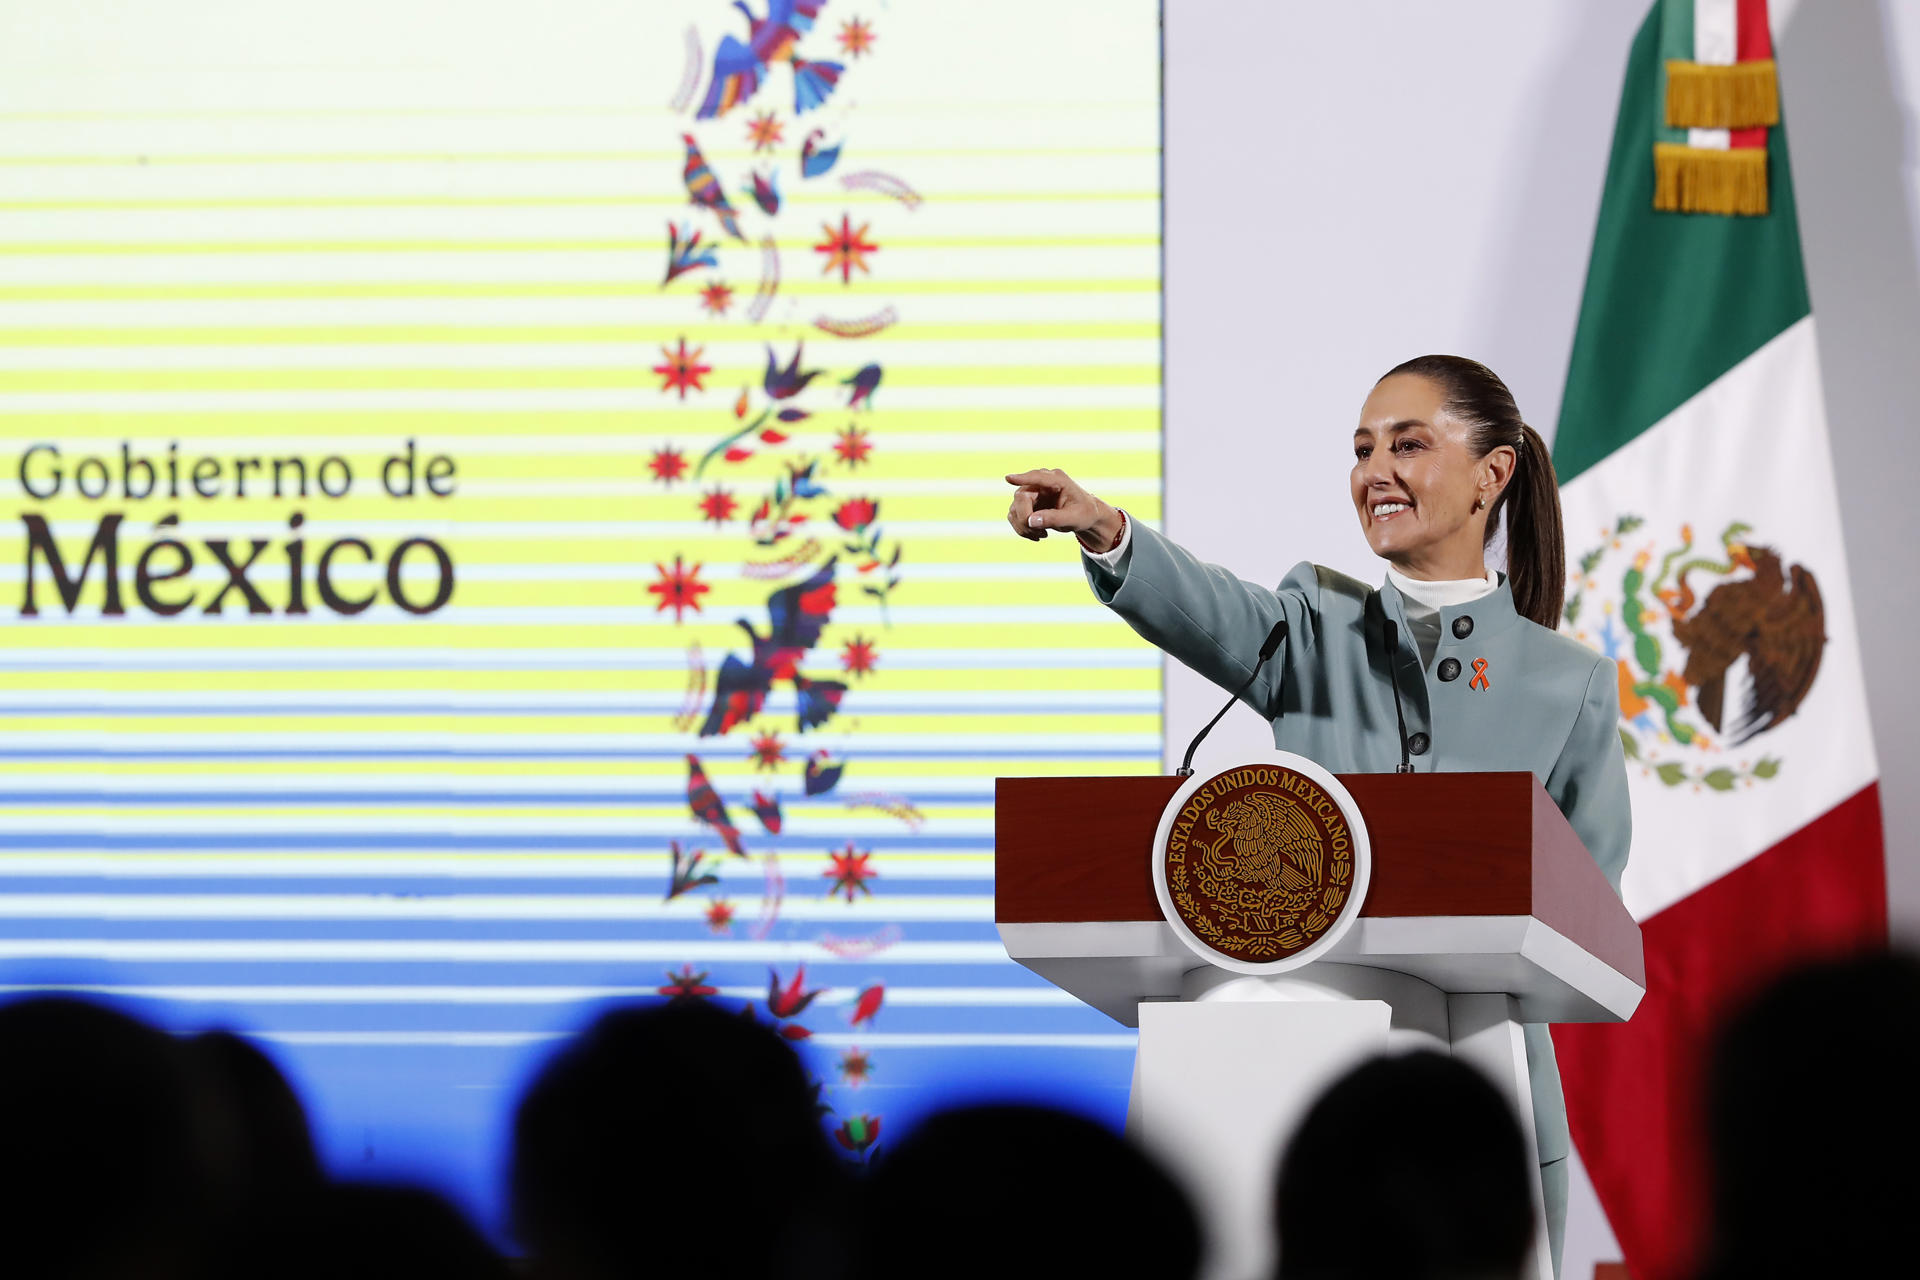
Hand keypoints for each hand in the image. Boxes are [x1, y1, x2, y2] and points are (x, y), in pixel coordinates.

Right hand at [1004, 468, 1121, 548]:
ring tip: (1042, 535)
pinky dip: (1022, 529)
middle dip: (1026, 518)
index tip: (1008, 478)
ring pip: (1015, 509)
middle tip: (1041, 534)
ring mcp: (1032, 493)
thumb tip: (1031, 521)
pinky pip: (1014, 517)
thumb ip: (1054, 518)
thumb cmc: (1084, 513)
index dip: (1022, 478)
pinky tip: (1037, 535)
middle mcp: (1041, 483)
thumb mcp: (1074, 518)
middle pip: (1021, 497)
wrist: (1084, 517)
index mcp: (1057, 480)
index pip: (1037, 477)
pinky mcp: (1027, 504)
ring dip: (1023, 527)